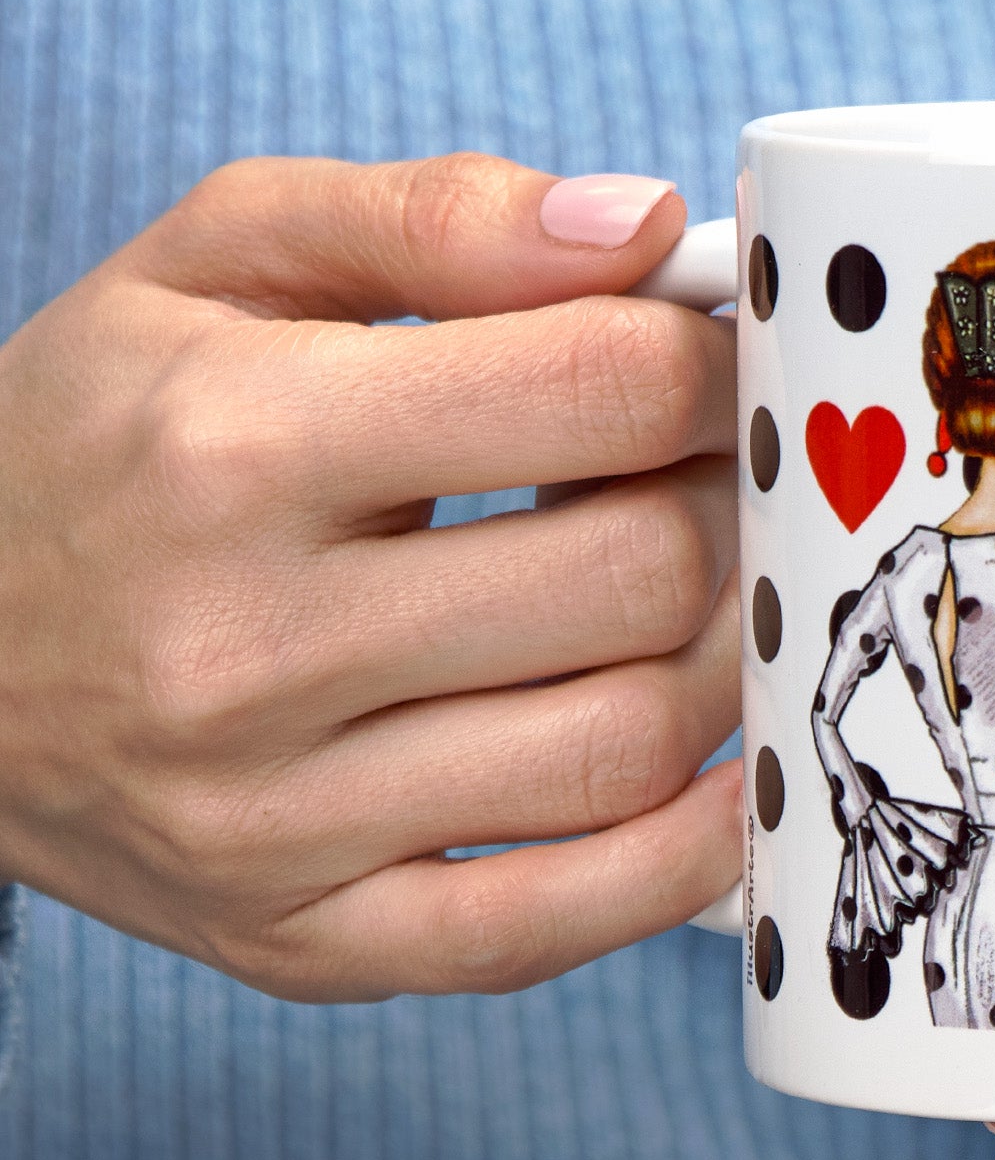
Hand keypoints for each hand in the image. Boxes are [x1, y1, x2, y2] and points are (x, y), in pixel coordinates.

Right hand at [0, 154, 742, 999]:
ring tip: (700, 604)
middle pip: (638, 576)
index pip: (597, 391)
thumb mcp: (216, 265)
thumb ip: (436, 220)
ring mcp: (277, 818)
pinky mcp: (304, 940)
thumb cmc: (100, 438)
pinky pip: (549, 927)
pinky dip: (680, 862)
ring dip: (721, 666)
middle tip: (721, 487)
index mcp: (242, 441)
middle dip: (726, 513)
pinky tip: (730, 786)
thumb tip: (650, 227)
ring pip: (624, 749)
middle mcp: (251, 645)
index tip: (709, 370)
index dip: (705, 370)